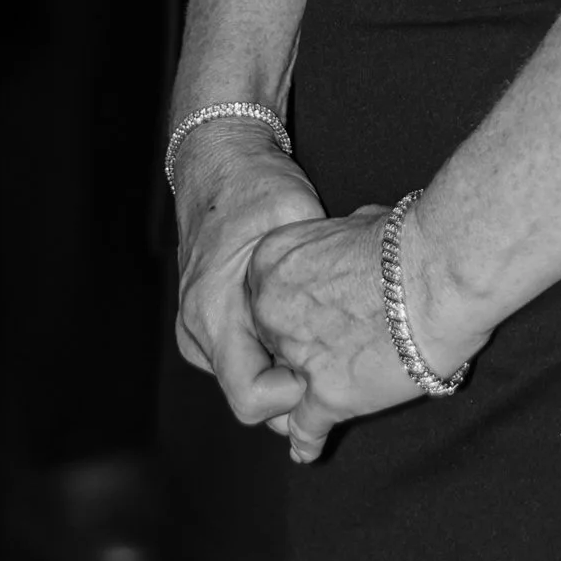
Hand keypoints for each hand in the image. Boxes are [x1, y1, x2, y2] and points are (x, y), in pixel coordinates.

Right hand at [173, 118, 328, 432]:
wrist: (217, 161)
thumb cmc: (256, 186)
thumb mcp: (295, 219)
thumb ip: (317, 271)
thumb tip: (364, 309)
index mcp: (214, 313)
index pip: (251, 400)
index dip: (295, 397)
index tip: (329, 364)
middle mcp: (196, 331)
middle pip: (251, 400)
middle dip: (297, 389)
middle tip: (339, 358)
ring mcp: (196, 331)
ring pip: (247, 382)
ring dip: (286, 373)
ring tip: (325, 341)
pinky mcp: (205, 325)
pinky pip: (242, 360)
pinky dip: (273, 356)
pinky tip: (305, 329)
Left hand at [243, 207, 428, 463]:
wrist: (441, 273)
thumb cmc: (410, 241)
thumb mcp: (359, 224)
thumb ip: (340, 242)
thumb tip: (355, 239)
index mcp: (271, 261)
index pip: (263, 296)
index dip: (291, 308)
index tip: (315, 313)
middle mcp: (271, 310)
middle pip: (269, 342)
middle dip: (293, 349)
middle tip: (326, 351)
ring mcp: (295, 357)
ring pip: (282, 390)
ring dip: (296, 397)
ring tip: (304, 407)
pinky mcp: (326, 396)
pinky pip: (305, 428)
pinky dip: (308, 441)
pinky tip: (307, 450)